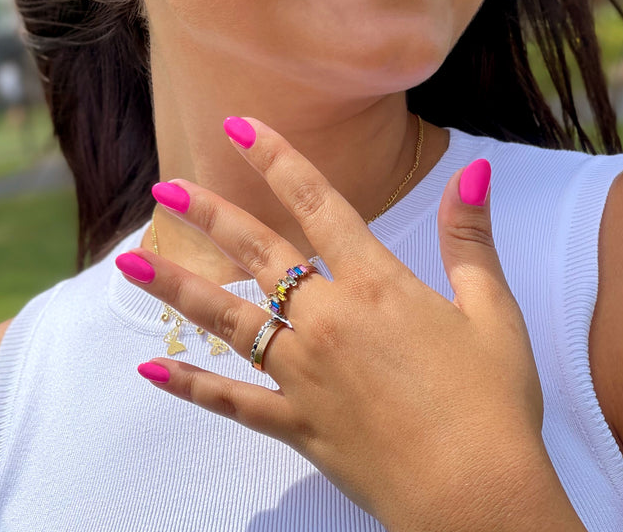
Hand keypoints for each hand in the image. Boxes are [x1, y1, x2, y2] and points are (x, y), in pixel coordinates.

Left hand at [116, 117, 584, 531]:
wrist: (476, 496)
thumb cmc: (492, 403)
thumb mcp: (493, 312)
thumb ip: (471, 239)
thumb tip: (474, 172)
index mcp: (377, 286)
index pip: (319, 203)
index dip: (277, 160)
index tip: (239, 128)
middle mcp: (329, 321)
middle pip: (258, 254)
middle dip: (210, 214)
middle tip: (165, 187)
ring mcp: (305, 373)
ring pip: (229, 320)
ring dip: (178, 287)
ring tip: (129, 262)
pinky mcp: (296, 423)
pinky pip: (231, 401)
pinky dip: (190, 384)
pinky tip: (149, 366)